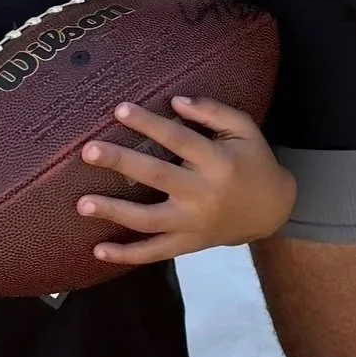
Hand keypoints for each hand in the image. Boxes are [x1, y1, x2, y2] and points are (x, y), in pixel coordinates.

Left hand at [75, 98, 298, 266]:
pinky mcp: (188, 245)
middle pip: (156, 177)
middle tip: (89, 151)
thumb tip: (174, 101)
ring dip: (114, 212)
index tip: (119, 110)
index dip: (148, 123)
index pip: (177, 138)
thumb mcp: (244, 128)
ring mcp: (193, 224)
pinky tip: (98, 250)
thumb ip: (212, 111)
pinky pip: (154, 253)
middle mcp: (203, 193)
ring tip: (82, 203)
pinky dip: (126, 255)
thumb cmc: (253, 161)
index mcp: (217, 161)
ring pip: (149, 221)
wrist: (272, 209)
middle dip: (121, 163)